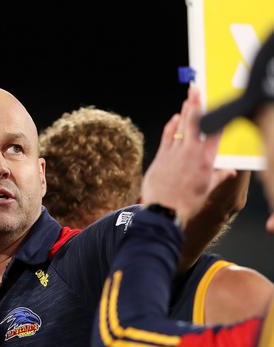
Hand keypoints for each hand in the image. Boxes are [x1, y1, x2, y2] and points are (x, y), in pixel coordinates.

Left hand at [141, 87, 228, 226]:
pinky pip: (168, 135)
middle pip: (195, 122)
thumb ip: (219, 177)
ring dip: (185, 111)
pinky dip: (172, 125)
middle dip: (196, 104)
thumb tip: (231, 171)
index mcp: (206, 160)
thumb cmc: (186, 203)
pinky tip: (175, 117)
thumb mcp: (207, 190)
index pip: (215, 133)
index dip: (216, 117)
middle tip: (196, 89)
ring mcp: (175, 152)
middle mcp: (191, 152)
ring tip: (188, 97)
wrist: (163, 210)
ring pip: (181, 126)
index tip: (217, 105)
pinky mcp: (161, 156)